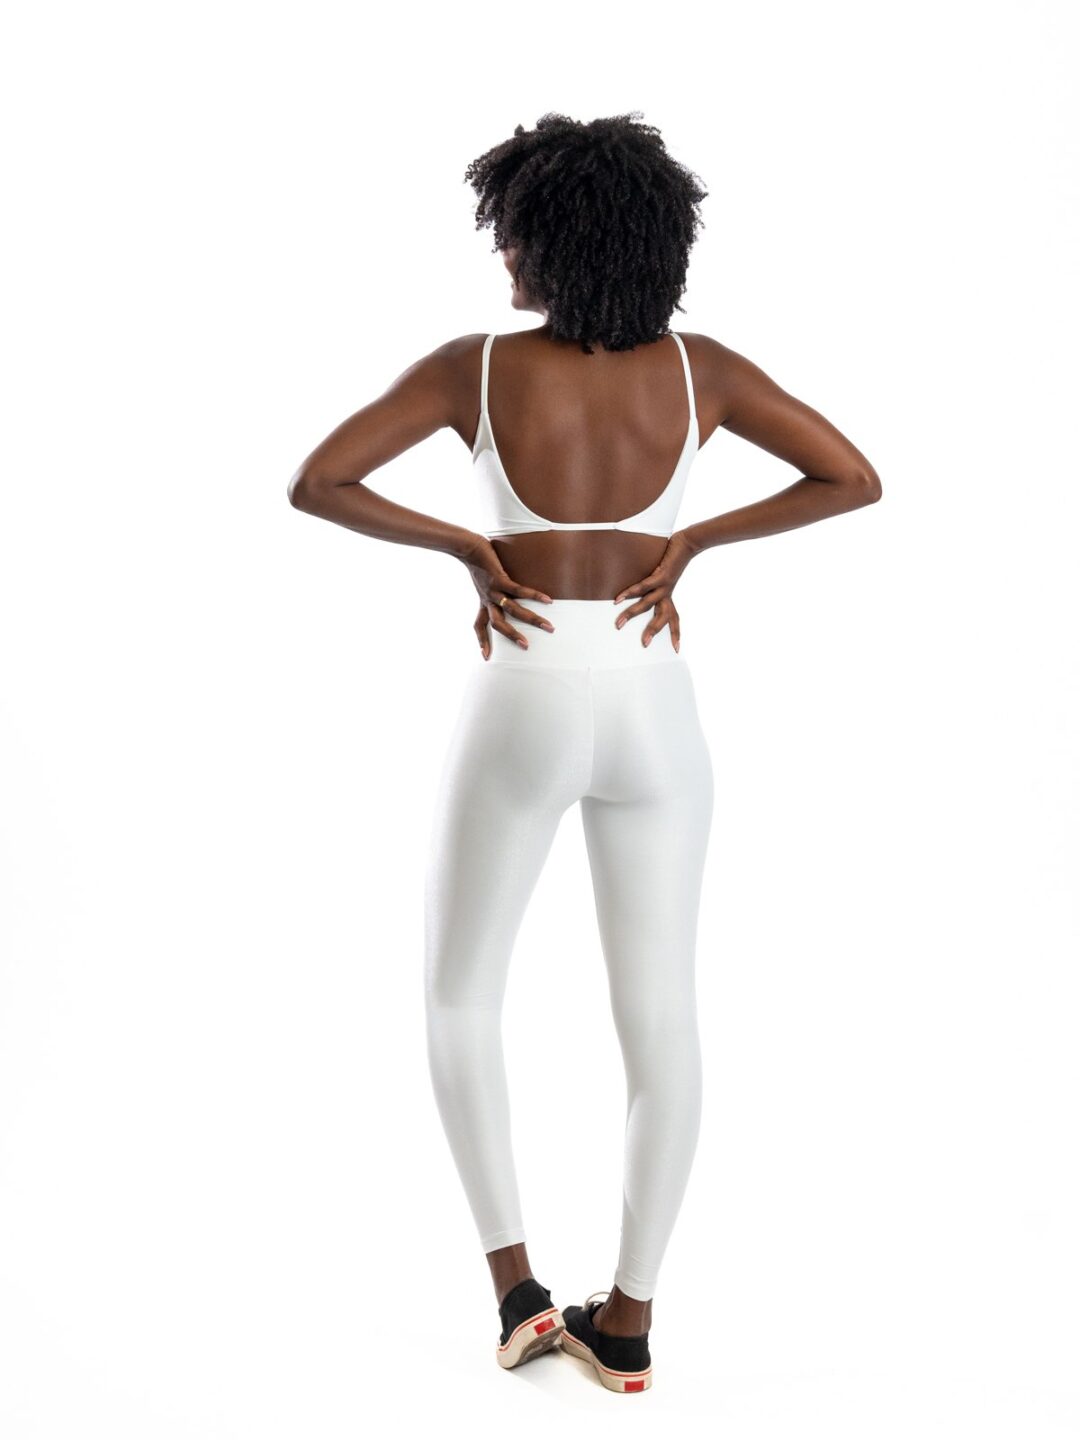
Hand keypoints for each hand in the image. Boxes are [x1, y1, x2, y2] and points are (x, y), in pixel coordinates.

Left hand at [461, 535, 554, 659]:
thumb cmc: (478, 561)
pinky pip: (518, 591)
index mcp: (483, 602)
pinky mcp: (500, 579)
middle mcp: (487, 599)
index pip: (479, 625)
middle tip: (527, 647)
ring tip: (549, 627)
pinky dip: (534, 596)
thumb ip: (494, 587)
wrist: (467, 547)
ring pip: (513, 610)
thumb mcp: (483, 580)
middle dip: (512, 636)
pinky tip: (548, 600)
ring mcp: (493, 590)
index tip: (485, 656)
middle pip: (498, 624)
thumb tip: (505, 587)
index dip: (482, 641)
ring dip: (532, 620)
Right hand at [612, 531, 696, 649]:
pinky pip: (643, 587)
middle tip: (644, 645)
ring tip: (618, 624)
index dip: (675, 633)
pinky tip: (618, 599)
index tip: (677, 649)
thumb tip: (637, 585)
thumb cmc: (673, 556)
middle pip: (662, 618)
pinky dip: (630, 593)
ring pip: (647, 605)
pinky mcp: (662, 576)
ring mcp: (665, 586)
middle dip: (652, 632)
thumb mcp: (662, 573)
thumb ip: (651, 581)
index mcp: (668, 595)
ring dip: (631, 614)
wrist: (688, 542)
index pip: (674, 619)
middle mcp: (667, 593)